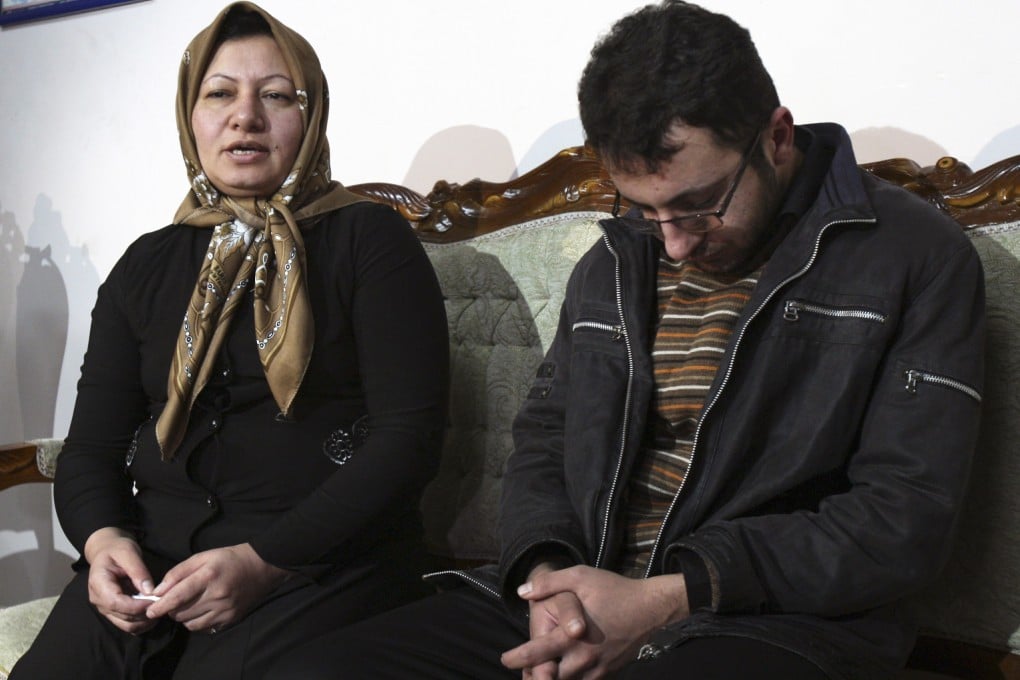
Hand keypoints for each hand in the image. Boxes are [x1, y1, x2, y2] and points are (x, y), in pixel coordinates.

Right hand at [83, 527, 157, 633]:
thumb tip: (149, 591)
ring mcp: (105, 608)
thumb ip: (138, 571)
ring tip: (160, 607)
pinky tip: (153, 612)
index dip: (136, 605)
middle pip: (122, 616)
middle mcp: (98, 600)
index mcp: (98, 583)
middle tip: (164, 603)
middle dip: (144, 613)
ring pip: (126, 624)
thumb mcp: (129, 552)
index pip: (115, 602)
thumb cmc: (117, 549)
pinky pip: (127, 624)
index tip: (156, 600)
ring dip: (145, 621)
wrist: (107, 552)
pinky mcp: (113, 611)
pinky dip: (142, 623)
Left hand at [146, 543, 290, 632]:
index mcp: (208, 576)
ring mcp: (225, 610)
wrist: (262, 567)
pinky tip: (203, 610)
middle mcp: (217, 595)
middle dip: (172, 609)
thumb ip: (178, 573)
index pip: (178, 596)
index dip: (161, 606)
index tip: (149, 610)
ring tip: (191, 604)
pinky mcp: (231, 619)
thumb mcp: (202, 557)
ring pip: (190, 624)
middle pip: (181, 613)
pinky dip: (198, 622)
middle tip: (176, 600)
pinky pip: (204, 628)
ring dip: (184, 617)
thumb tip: (158, 592)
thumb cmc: (229, 558)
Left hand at [501, 566, 689, 678]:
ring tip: (543, 672)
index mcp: (571, 637)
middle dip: (535, 676)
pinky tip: (568, 670)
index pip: (536, 654)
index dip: (517, 659)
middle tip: (525, 671)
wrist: (650, 607)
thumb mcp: (580, 577)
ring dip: (555, 678)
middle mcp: (583, 657)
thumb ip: (549, 584)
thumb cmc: (614, 590)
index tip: (505, 659)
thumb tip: (522, 592)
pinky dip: (574, 679)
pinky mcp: (609, 671)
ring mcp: (598, 667)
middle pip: (551, 677)